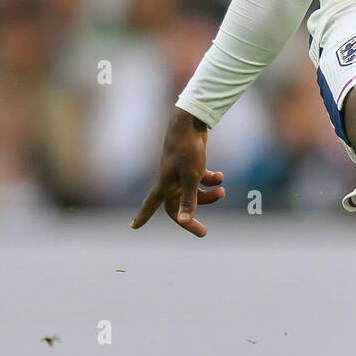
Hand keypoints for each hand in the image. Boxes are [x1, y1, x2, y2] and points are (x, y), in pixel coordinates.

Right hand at [130, 108, 225, 237]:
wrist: (191, 123)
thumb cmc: (187, 151)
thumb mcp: (191, 178)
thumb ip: (188, 200)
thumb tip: (183, 221)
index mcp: (164, 185)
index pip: (151, 206)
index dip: (142, 216)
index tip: (133, 226)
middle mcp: (170, 181)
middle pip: (179, 206)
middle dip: (191, 217)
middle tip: (203, 232)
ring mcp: (181, 173)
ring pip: (194, 193)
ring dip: (209, 195)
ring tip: (222, 190)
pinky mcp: (191, 164)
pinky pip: (201, 179)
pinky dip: (212, 180)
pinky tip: (220, 176)